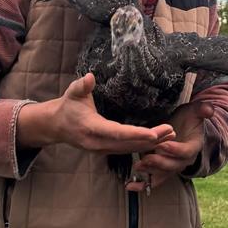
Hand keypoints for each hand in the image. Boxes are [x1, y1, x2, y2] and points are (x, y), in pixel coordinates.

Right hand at [17, 73, 175, 153]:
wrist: (57, 125)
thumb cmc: (68, 107)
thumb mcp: (72, 93)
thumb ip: (81, 86)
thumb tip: (89, 77)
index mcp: (92, 128)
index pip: (117, 133)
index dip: (136, 134)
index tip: (153, 134)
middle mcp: (98, 143)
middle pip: (129, 144)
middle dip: (151, 139)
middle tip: (170, 131)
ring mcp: (103, 149)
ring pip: (130, 149)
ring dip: (151, 143)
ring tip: (170, 135)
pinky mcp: (107, 150)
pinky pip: (128, 150)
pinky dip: (143, 146)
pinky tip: (158, 140)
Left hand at [125, 100, 214, 191]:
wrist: (184, 128)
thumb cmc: (189, 118)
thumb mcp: (195, 111)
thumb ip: (202, 110)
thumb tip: (209, 110)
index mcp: (193, 147)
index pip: (186, 152)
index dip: (175, 150)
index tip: (163, 145)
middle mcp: (184, 160)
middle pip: (173, 166)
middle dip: (160, 163)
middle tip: (147, 158)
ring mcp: (173, 167)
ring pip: (163, 174)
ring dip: (150, 173)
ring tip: (137, 167)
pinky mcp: (163, 170)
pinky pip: (154, 180)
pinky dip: (143, 185)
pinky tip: (130, 186)